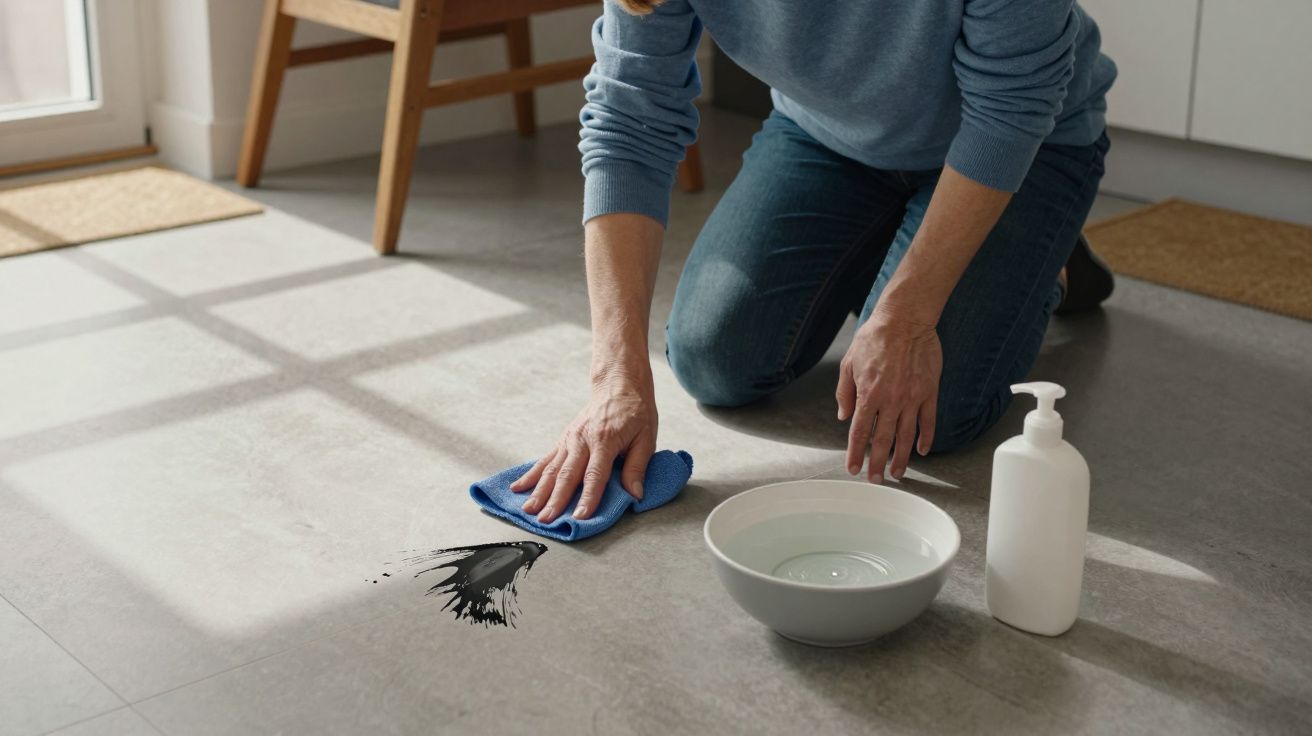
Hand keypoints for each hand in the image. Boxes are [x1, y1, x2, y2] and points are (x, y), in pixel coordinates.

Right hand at [510, 370, 657, 522]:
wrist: (618, 385)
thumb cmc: (635, 411)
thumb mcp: (646, 437)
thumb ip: (637, 467)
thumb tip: (635, 495)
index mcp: (605, 440)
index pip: (595, 475)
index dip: (588, 498)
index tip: (580, 517)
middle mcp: (582, 440)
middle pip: (566, 475)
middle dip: (555, 500)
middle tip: (546, 520)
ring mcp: (570, 439)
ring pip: (551, 469)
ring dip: (539, 491)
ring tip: (528, 510)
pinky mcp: (563, 439)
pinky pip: (545, 459)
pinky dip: (531, 475)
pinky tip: (518, 487)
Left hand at [836, 304, 941, 482]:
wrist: (905, 320)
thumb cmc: (875, 338)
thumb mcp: (849, 363)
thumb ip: (845, 392)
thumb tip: (843, 416)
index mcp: (868, 395)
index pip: (860, 432)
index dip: (855, 453)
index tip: (853, 468)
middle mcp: (890, 401)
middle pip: (882, 440)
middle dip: (877, 464)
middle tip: (875, 480)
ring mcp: (912, 398)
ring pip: (906, 436)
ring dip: (901, 458)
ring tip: (897, 474)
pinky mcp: (930, 392)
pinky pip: (929, 421)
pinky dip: (926, 438)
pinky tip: (922, 451)